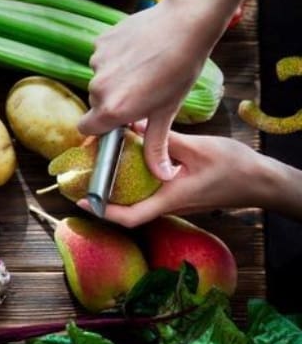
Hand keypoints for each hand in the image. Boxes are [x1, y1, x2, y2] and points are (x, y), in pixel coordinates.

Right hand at [77, 0, 246, 179]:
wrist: (186, 25)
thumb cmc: (180, 69)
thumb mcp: (167, 112)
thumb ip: (156, 146)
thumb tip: (161, 175)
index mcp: (112, 110)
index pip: (86, 128)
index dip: (99, 126)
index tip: (115, 121)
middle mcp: (99, 88)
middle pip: (95, 102)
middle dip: (112, 100)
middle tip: (138, 92)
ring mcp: (97, 63)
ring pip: (100, 79)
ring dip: (114, 78)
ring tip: (141, 68)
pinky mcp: (101, 43)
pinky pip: (102, 56)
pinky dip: (115, 57)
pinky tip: (137, 52)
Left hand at [77, 132, 287, 226]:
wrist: (260, 181)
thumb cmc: (233, 167)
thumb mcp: (197, 148)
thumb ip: (164, 139)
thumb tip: (134, 126)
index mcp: (169, 199)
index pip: (130, 217)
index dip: (103, 212)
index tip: (82, 201)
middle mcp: (167, 205)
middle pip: (127, 209)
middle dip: (104, 195)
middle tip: (84, 174)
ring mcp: (172, 202)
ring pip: (137, 199)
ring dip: (118, 186)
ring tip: (100, 164)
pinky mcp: (176, 194)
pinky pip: (148, 191)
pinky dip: (133, 179)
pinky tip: (127, 159)